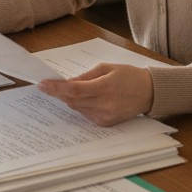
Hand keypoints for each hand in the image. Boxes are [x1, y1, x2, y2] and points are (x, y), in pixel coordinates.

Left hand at [38, 63, 153, 125]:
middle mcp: (103, 105)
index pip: (73, 90)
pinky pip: (85, 114)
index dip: (55, 88)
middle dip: (59, 93)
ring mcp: (104, 116)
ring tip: (72, 89)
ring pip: (77, 108)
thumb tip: (67, 82)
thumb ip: (85, 76)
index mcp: (104, 87)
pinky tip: (86, 98)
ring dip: (70, 99)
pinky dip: (81, 105)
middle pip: (72, 101)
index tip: (42, 84)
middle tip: (50, 84)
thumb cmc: (128, 76)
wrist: (149, 92)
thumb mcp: (106, 68)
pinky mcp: (106, 123)